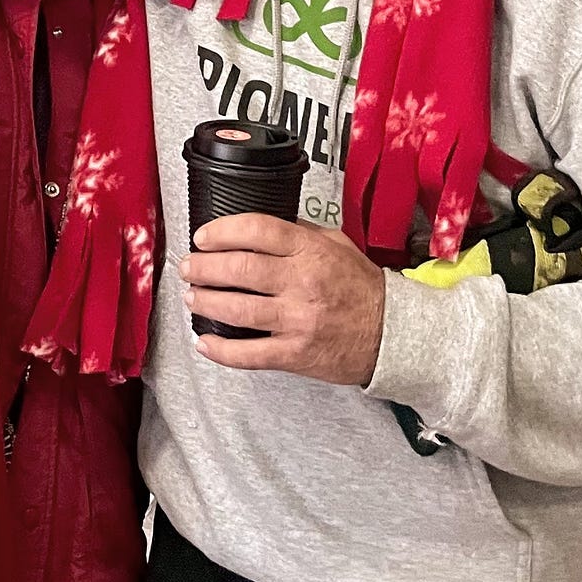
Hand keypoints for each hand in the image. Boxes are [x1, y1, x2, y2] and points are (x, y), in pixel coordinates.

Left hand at [180, 212, 385, 385]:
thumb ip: (298, 232)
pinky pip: (250, 355)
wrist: (392, 334)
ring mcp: (297, 321)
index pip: (256, 231)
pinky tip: (204, 343)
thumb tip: (258, 227)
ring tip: (191, 297)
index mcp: (310, 251)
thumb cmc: (361, 287)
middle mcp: (302, 283)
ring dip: (205, 302)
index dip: (222, 231)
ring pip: (238, 310)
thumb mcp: (335, 243)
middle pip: (239, 269)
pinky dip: (221, 351)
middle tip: (189, 267)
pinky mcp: (295, 354)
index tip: (203, 237)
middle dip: (204, 267)